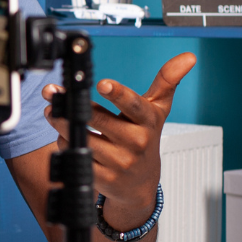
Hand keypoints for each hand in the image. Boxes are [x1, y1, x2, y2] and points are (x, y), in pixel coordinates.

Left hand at [43, 52, 196, 228]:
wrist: (140, 184)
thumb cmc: (145, 139)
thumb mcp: (157, 111)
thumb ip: (167, 81)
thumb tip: (188, 57)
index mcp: (147, 122)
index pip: (134, 105)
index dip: (118, 94)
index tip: (102, 83)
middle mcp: (135, 142)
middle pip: (99, 120)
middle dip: (74, 106)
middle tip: (53, 94)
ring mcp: (119, 162)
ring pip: (82, 137)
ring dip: (63, 124)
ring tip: (54, 112)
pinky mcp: (103, 177)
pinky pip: (76, 154)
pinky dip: (65, 143)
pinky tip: (65, 136)